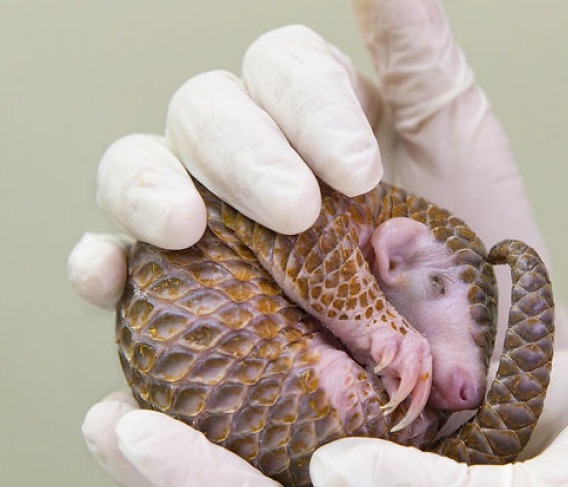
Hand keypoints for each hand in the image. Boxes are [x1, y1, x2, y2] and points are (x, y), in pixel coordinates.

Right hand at [69, 0, 557, 316]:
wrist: (470, 357)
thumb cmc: (468, 250)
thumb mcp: (458, 139)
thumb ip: (415, 48)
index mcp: (313, 114)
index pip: (277, 68)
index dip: (304, 105)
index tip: (355, 174)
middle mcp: (252, 160)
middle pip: (202, 113)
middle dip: (240, 153)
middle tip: (296, 213)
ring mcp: (211, 227)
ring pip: (137, 172)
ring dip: (146, 190)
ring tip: (182, 228)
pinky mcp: (187, 299)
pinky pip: (115, 267)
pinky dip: (97, 264)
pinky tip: (108, 278)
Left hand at [84, 342, 567, 486]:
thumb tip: (338, 482)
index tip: (126, 434)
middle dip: (181, 474)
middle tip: (106, 417)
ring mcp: (424, 474)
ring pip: (297, 455)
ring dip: (224, 418)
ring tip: (153, 371)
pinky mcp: (445, 418)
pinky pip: (350, 399)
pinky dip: (295, 373)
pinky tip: (261, 333)